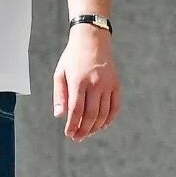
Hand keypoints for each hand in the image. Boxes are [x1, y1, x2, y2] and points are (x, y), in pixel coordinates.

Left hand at [53, 25, 120, 141]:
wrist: (92, 39)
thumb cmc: (72, 57)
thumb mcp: (60, 73)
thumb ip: (59, 95)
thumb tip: (59, 115)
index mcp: (79, 82)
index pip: (76, 110)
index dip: (73, 125)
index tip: (69, 134)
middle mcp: (95, 84)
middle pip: (91, 115)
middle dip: (84, 130)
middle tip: (77, 138)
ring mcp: (108, 84)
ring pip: (104, 113)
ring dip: (96, 127)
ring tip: (87, 133)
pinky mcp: (116, 84)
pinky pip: (115, 107)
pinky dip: (109, 119)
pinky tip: (102, 126)